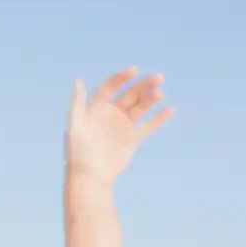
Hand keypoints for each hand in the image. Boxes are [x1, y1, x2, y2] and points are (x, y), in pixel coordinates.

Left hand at [65, 67, 173, 183]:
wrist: (90, 175)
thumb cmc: (79, 151)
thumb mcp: (76, 125)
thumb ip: (78, 103)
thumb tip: (78, 80)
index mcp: (96, 108)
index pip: (110, 87)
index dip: (121, 77)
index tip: (135, 70)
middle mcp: (110, 114)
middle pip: (129, 94)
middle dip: (143, 85)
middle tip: (158, 77)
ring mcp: (122, 125)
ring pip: (140, 107)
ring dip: (150, 98)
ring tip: (160, 93)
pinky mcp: (133, 138)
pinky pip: (148, 125)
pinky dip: (158, 117)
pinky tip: (169, 109)